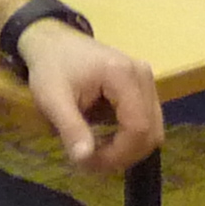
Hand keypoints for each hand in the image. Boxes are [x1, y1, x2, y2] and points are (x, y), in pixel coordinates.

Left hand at [16, 21, 164, 172]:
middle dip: (123, 155)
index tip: (89, 164)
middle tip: (91, 162)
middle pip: (151, 131)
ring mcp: (146, 79)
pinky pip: (147, 121)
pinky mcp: (143, 86)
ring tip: (97, 153)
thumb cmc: (51, 67)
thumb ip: (71, 128)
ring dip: (128, 149)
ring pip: (153, 129)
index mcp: (123, 75)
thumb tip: (85, 160)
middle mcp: (143, 75)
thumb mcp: (53, 99)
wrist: (54, 42)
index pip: (138, 127)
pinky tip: (106, 140)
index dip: (118, 154)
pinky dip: (129, 138)